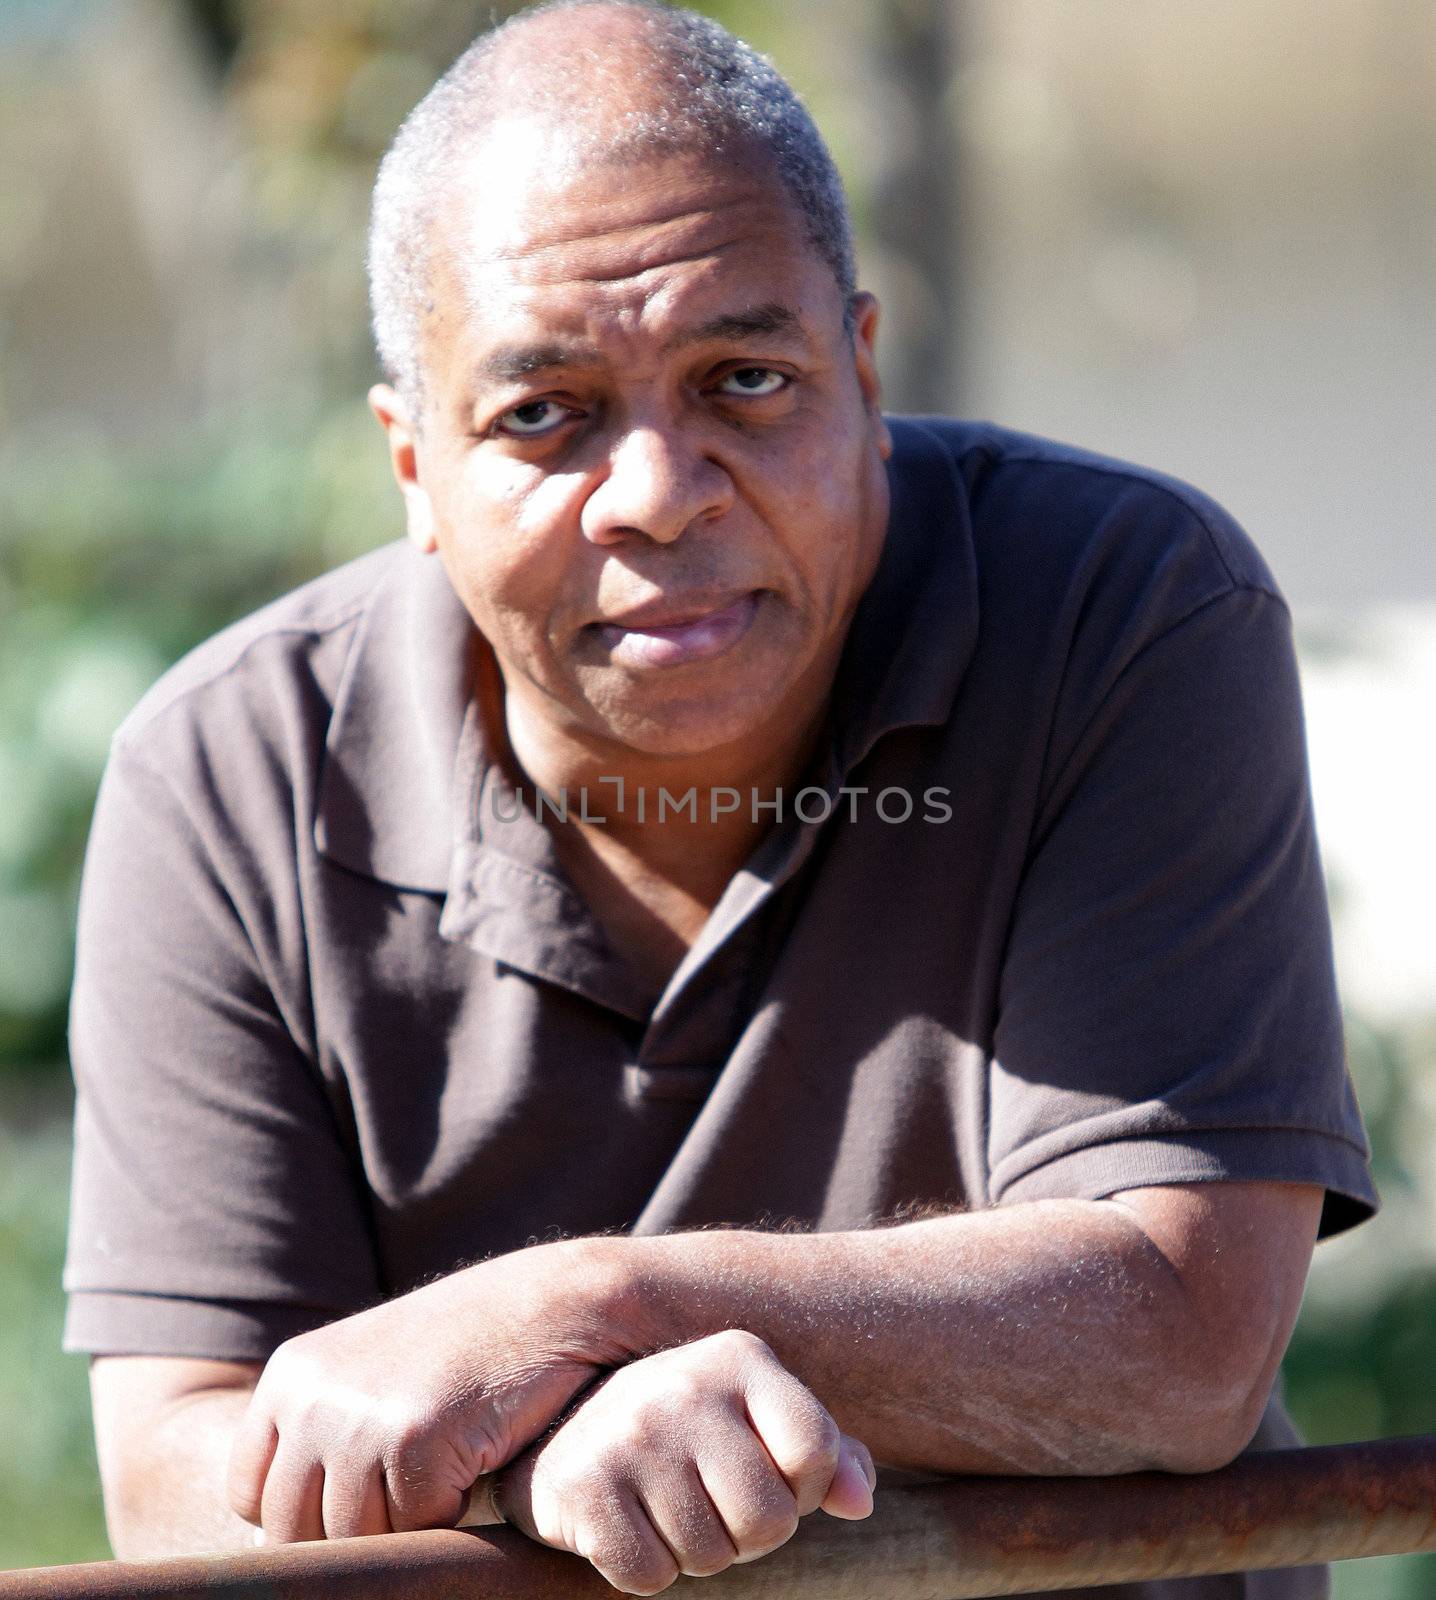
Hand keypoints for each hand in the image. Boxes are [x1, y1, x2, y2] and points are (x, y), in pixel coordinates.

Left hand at [227, 1239, 635, 1541]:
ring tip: (450, 1466)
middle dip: (358, 1529)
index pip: (251, 1495)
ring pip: (356, 1539)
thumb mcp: (374, 1373)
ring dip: (407, 1524)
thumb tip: (278, 1536)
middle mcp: (311, 1396)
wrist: (554, 1303)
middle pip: (294, 1529)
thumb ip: (323, 1434)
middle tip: (417, 1492)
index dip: (306, 1515)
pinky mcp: (411, 1442)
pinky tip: (477, 1457)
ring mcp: (357, 1418)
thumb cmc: (471, 1347)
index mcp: (291, 1374)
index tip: (364, 1500)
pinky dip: (453, 1512)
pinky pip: (416, 1528)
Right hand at [491, 1329, 874, 1594]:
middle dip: (748, 1535)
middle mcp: (685, 1383)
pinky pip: (649, 1575)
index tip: (770, 1477)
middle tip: (712, 1504)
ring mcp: (631, 1433)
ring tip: (669, 1507)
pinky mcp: (583, 1487)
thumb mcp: (761, 1419)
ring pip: (709, 1556)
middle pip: (769, 1519)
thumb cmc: (691, 1431)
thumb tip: (859, 1500)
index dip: (802, 1489)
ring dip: (694, 1552)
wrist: (566, 1431)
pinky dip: (645, 1568)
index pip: (815, 1451)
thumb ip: (825, 1451)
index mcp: (739, 1357)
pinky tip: (631, 1522)